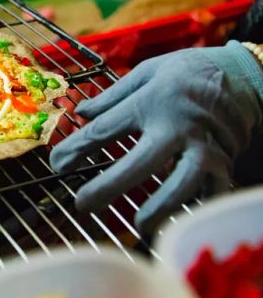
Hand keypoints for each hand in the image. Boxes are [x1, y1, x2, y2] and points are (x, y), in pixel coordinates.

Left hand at [49, 42, 262, 232]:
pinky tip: (178, 221)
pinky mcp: (224, 162)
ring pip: (181, 183)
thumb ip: (112, 96)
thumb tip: (79, 112)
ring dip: (160, 207)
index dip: (76, 149)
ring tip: (138, 225)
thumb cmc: (186, 72)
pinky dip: (196, 207)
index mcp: (151, 102)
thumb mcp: (146, 72)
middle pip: (139, 162)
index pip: (105, 130)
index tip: (56, 164)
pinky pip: (211, 190)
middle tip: (82, 204)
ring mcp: (203, 147)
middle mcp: (176, 126)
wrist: (242, 75)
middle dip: (108, 186)